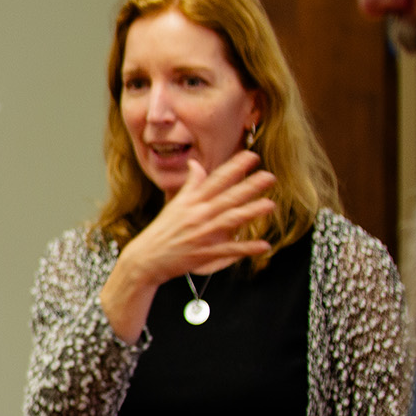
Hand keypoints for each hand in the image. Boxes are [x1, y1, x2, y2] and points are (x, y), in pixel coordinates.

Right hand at [100, 150, 275, 341]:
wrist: (146, 258)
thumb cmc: (161, 232)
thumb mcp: (174, 204)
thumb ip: (190, 184)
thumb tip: (195, 164)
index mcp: (191, 201)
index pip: (216, 180)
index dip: (234, 167)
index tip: (252, 157)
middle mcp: (198, 215)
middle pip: (227, 197)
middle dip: (249, 186)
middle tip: (269, 177)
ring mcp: (202, 234)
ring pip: (229, 220)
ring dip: (250, 212)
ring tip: (269, 205)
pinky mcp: (205, 253)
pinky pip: (229, 250)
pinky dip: (247, 248)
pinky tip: (263, 245)